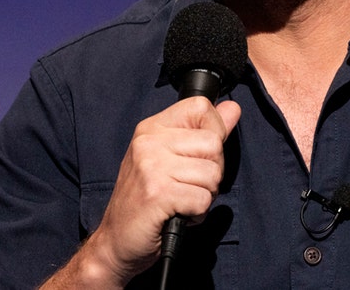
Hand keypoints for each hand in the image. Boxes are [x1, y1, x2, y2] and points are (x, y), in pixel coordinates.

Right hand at [61, 97, 240, 286]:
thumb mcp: (172, 158)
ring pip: (212, 174)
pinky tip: (179, 214)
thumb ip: (203, 132)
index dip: (214, 131)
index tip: (200, 154)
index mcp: (152, 128)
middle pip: (213, 143)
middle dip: (212, 171)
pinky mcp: (157, 194)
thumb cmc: (146, 201)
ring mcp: (151, 167)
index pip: (201, 107)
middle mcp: (149, 142)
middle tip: (188, 186)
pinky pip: (203, 199)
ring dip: (205, 195)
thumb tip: (233, 108)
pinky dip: (197, 213)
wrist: (116, 241)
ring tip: (181, 200)